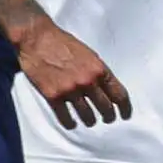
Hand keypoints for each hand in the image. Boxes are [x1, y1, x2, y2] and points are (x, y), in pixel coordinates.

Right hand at [16, 20, 131, 129]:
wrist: (37, 39)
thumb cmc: (62, 42)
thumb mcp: (88, 53)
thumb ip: (97, 70)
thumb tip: (106, 86)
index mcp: (99, 69)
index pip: (119, 93)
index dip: (125, 107)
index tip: (125, 114)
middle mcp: (87, 81)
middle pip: (105, 107)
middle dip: (109, 116)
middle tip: (108, 119)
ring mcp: (70, 90)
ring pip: (87, 116)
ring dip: (90, 120)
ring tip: (90, 121)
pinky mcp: (53, 96)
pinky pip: (66, 117)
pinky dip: (70, 123)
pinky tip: (72, 123)